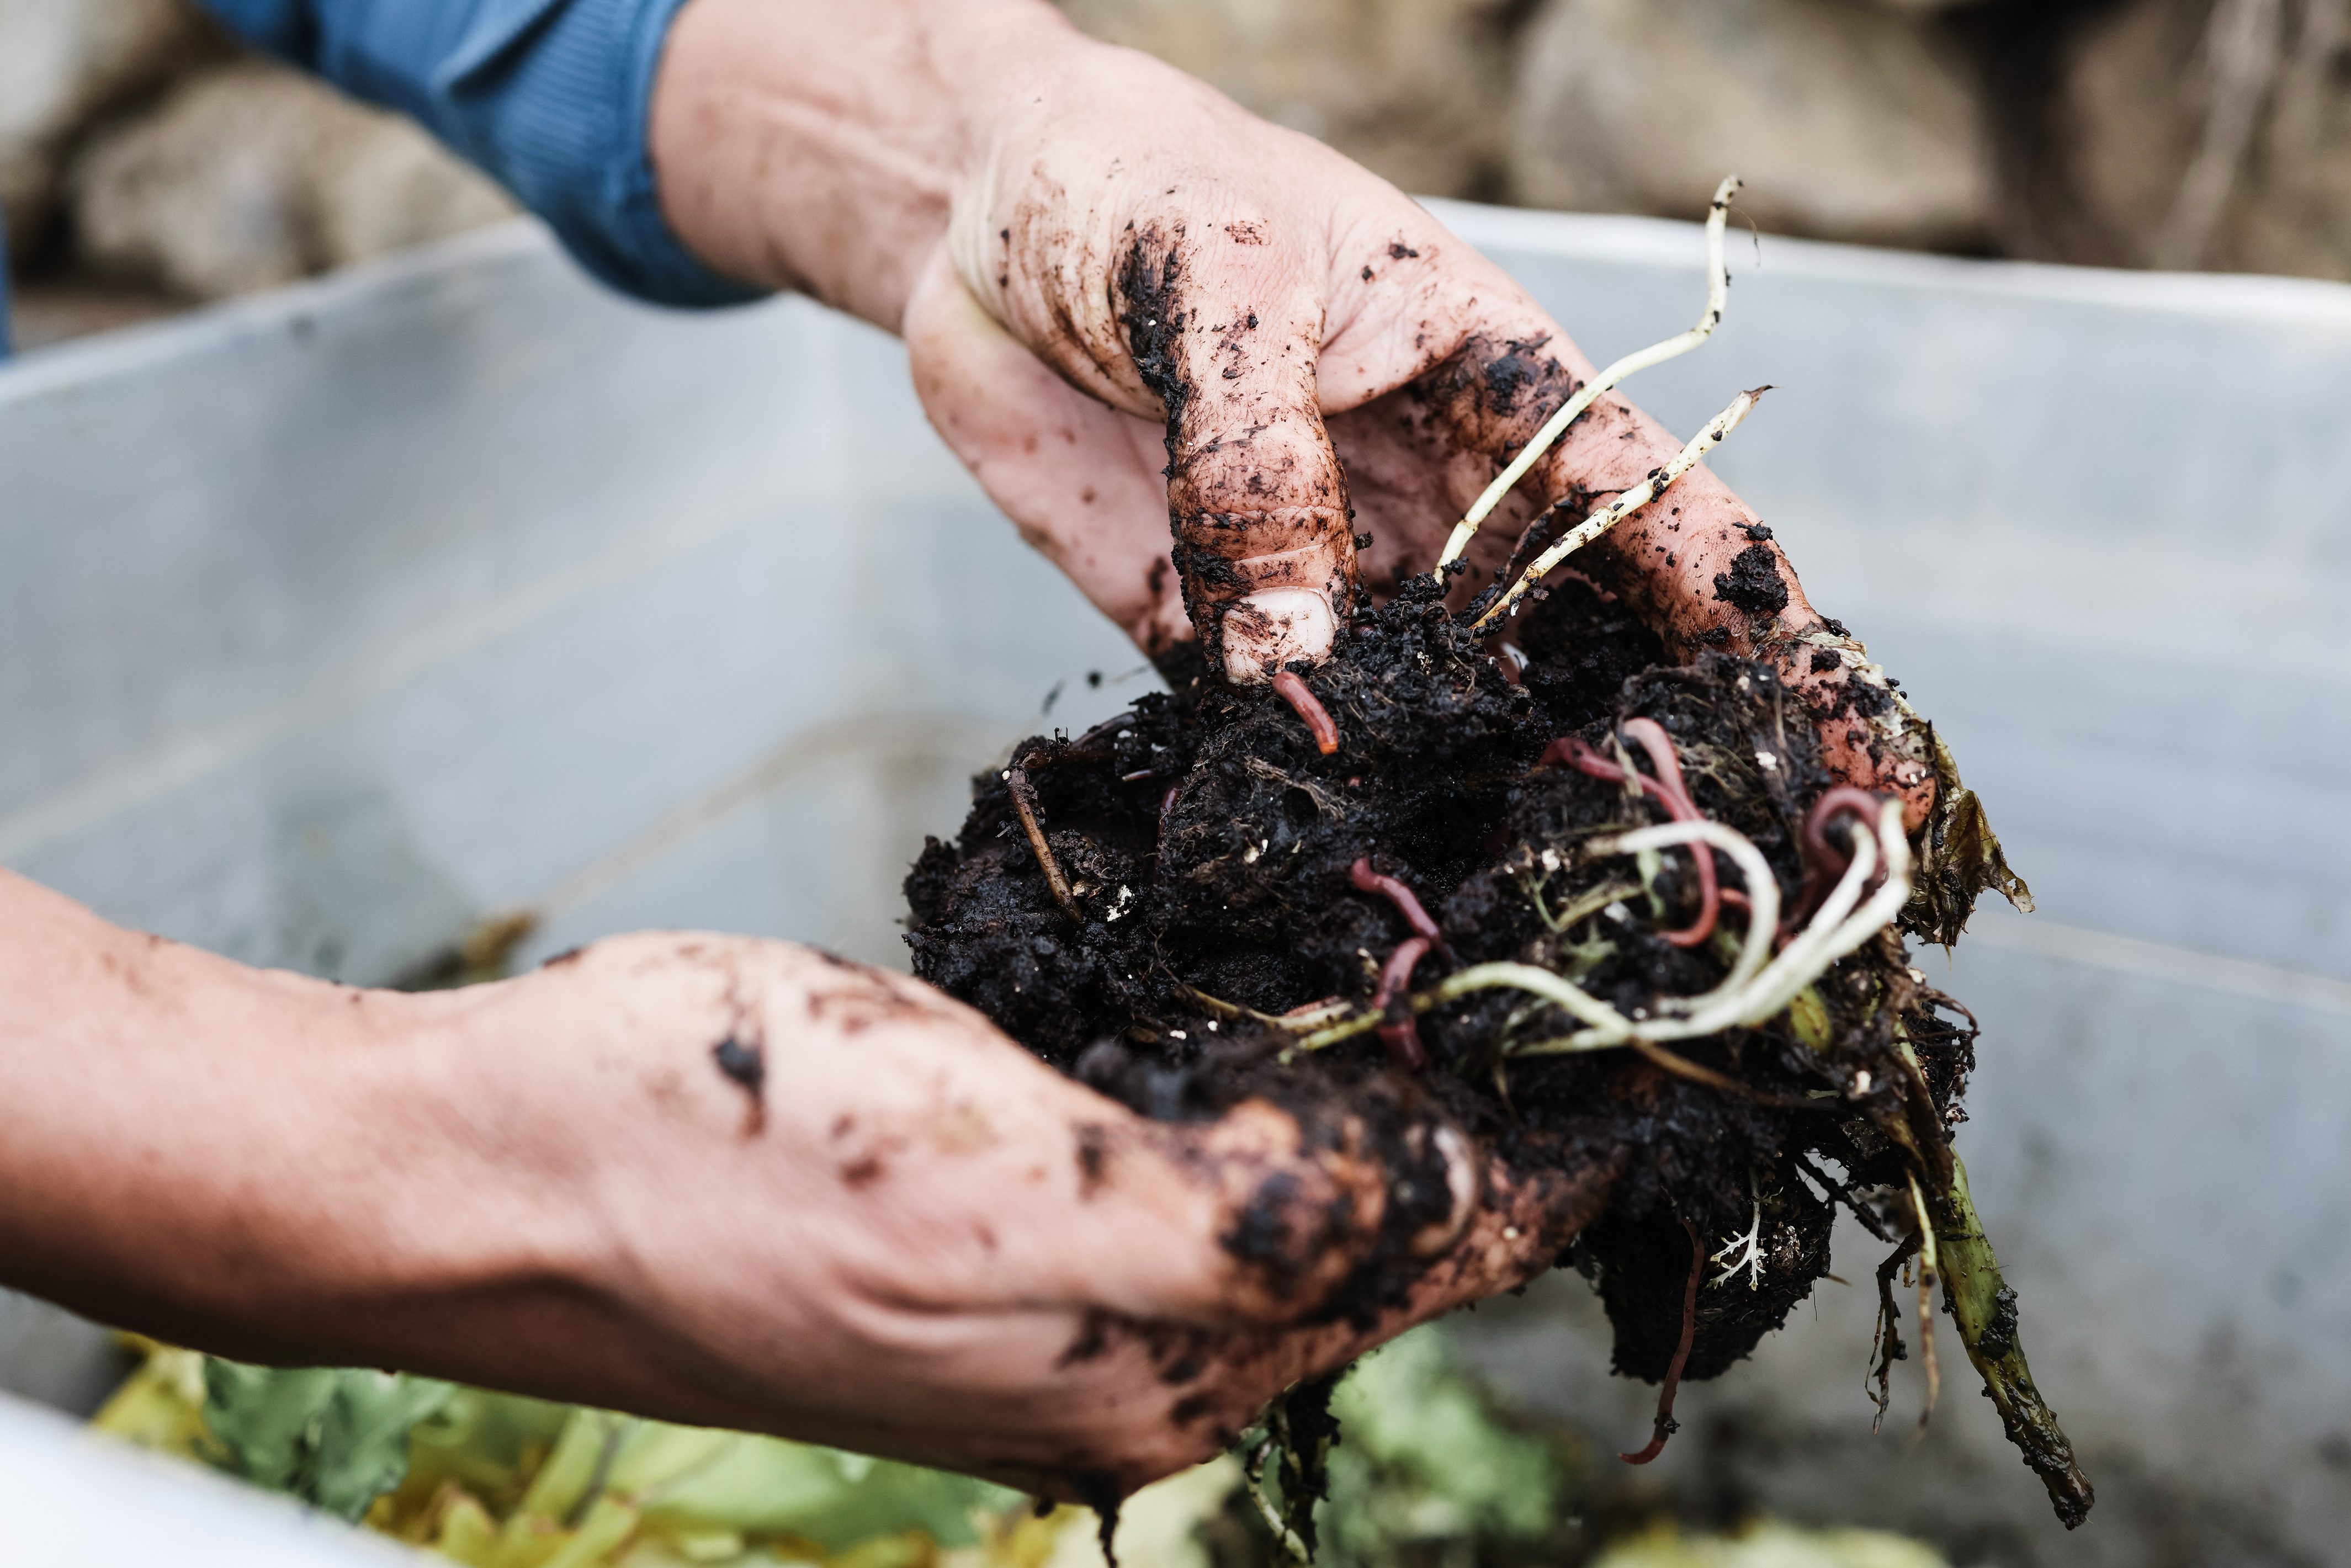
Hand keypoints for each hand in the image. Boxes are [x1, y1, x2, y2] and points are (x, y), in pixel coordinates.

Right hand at [0, 874, 1602, 1495]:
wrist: (497, 1167)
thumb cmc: (709, 1167)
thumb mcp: (997, 1201)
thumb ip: (1240, 1219)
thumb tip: (1445, 1200)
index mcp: (1157, 1364)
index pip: (1438, 1242)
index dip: (1568, 1130)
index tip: (1687, 1014)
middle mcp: (1138, 1346)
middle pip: (1391, 1217)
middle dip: (1506, 1093)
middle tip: (1611, 941)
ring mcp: (1069, 1281)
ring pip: (1307, 1173)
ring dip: (1401, 1068)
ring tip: (1506, 938)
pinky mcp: (1003, 1204)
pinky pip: (1197, 1136)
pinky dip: (1279, 1055)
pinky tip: (1312, 970)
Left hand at [651, 0, 1933, 821]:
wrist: (969, 215)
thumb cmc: (1130, 183)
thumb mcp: (1213, 278)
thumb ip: (1260, 457)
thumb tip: (1299, 653)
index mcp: (1495, 387)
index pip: (1664, 522)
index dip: (1770, 641)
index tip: (1852, 761)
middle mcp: (1432, 502)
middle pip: (1572, 651)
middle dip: (1645, 761)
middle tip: (1725, 901)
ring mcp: (1323, 575)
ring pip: (1434, 713)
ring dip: (1479, 805)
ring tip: (1545, 930)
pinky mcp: (1207, 625)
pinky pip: (1277, 728)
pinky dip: (1308, 797)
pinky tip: (1345, 880)